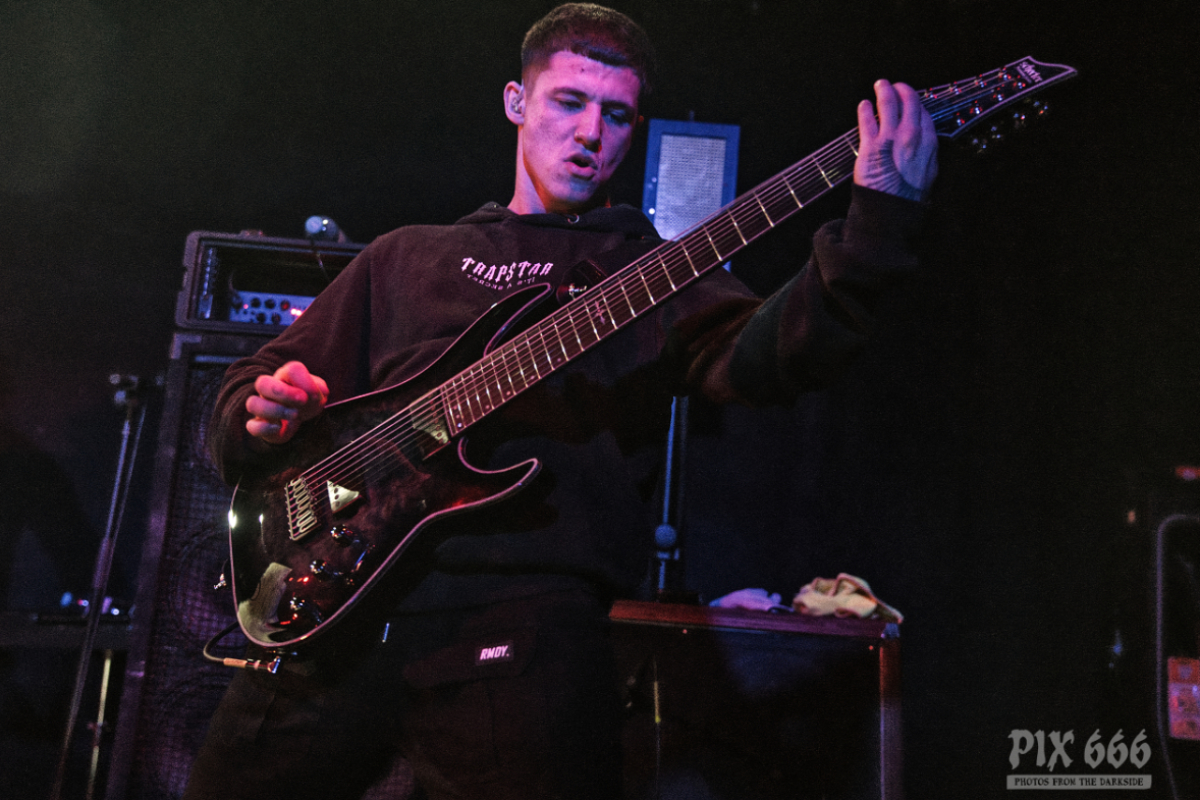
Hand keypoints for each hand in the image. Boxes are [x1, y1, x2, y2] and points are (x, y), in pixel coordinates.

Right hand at [245, 361, 328, 444]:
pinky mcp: (259, 425)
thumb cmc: (307, 401)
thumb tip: (318, 391)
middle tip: (302, 400)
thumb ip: (319, 388)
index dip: (304, 381)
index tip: (314, 394)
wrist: (298, 419)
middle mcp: (269, 390)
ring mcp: (262, 407)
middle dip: (283, 392)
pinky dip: (264, 427)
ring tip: (295, 415)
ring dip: (274, 410)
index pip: (291, 370)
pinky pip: (252, 426)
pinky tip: (279, 427)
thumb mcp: (318, 393)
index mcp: (286, 376)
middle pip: (262, 383)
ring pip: (252, 404)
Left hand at [854, 80, 938, 200]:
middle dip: (901, 89)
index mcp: (928, 142)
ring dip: (884, 91)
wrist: (891, 210)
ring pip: (888, 105)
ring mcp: (890, 139)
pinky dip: (865, 109)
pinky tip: (863, 105)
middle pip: (909, 102)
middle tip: (894, 85)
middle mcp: (911, 135)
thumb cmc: (909, 195)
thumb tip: (926, 143)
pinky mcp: (870, 146)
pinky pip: (867, 120)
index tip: (909, 97)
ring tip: (880, 85)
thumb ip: (928, 154)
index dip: (915, 102)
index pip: (923, 112)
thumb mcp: (929, 173)